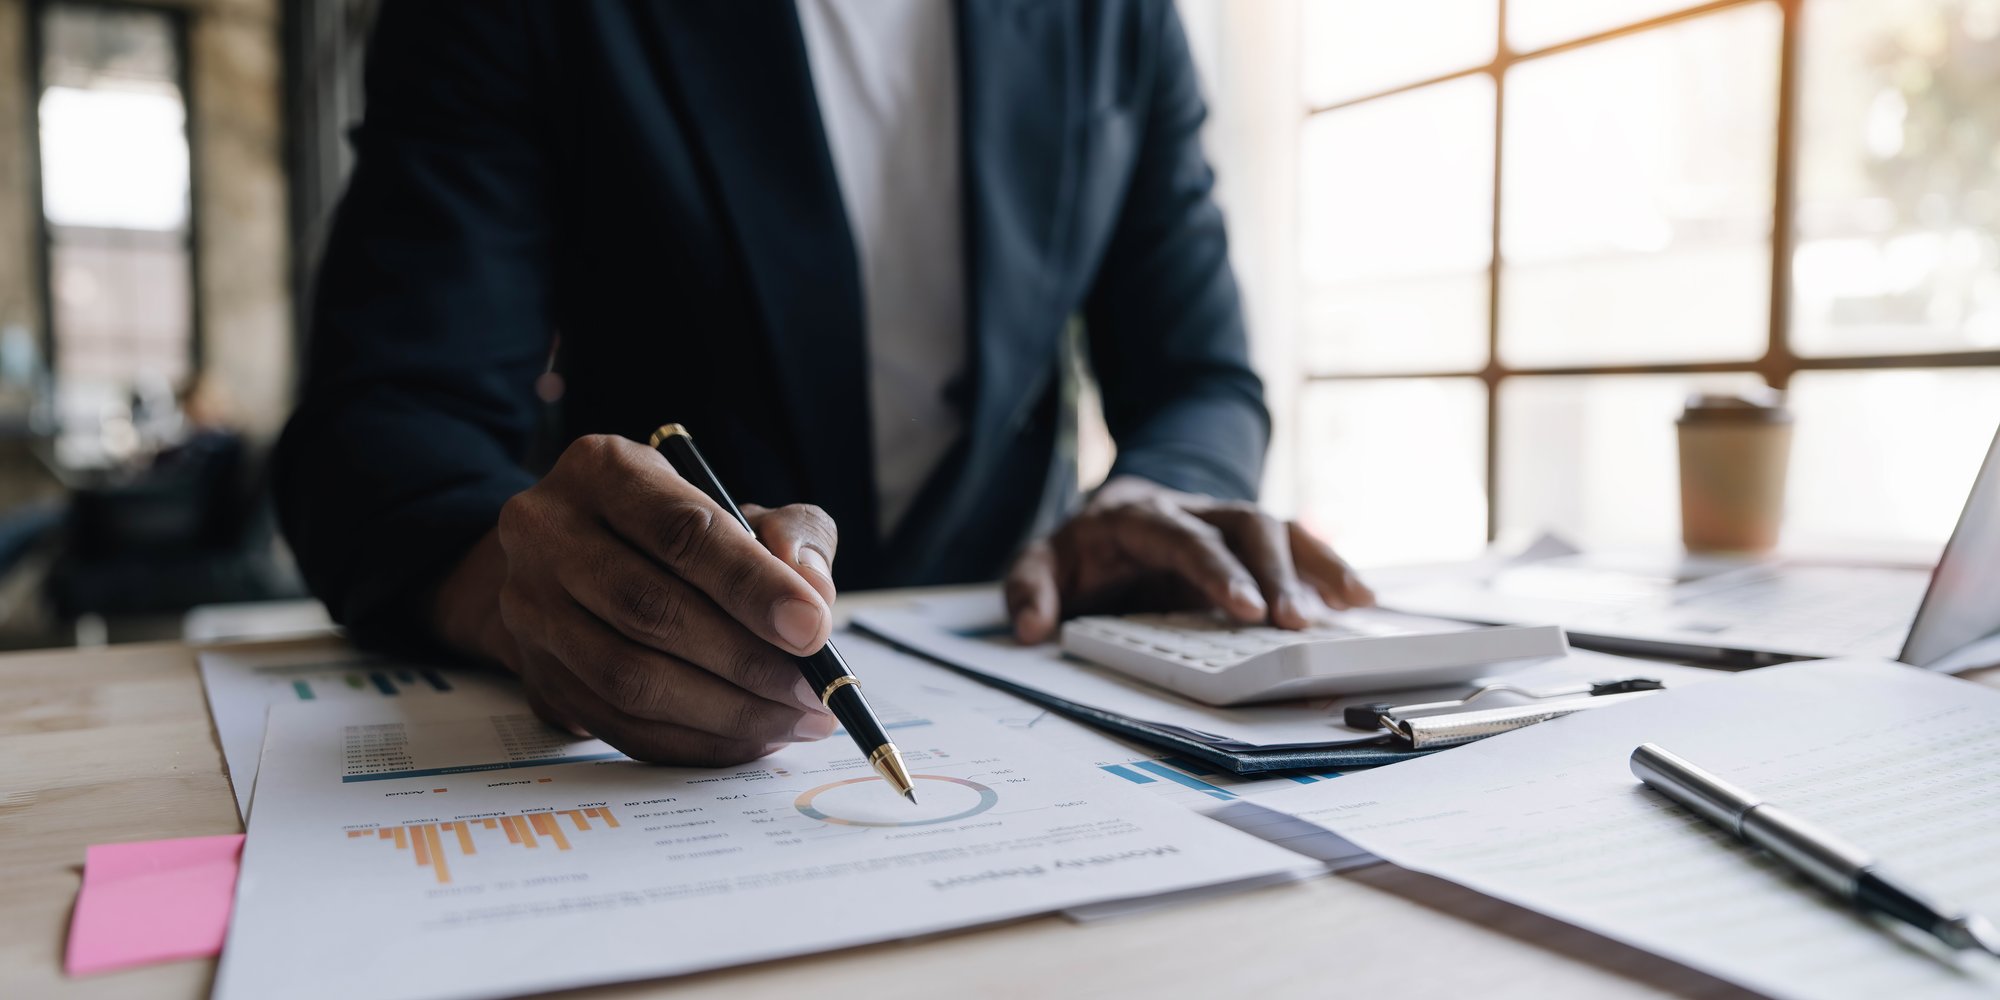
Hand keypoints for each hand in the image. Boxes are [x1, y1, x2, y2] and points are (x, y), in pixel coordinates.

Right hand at [431, 435, 840, 765]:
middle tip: (813, 688)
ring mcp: (531, 611)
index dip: (752, 584)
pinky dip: (695, 741)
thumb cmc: (673, 531)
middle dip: (747, 660)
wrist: (574, 560)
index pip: (681, 531)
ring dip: (726, 712)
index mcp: (603, 471)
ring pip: (630, 679)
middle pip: (650, 610)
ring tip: (795, 718)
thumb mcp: (738, 505)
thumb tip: (813, 592)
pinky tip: (751, 736)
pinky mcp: (538, 677)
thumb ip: (791, 534)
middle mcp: (548, 534)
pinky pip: (621, 726)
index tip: (814, 628)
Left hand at [1004, 476, 1373, 643]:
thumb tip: (1034, 626)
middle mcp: (1192, 510)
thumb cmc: (1082, 551)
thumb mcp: (1041, 564)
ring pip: (1279, 527)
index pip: (1184, 536)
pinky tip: (1358, 598)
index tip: (1246, 608)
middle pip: (1245, 524)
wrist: (1106, 518)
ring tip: (1352, 604)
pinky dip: (1327, 567)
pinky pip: (1295, 545)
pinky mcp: (1249, 542)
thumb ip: (1030, 589)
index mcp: (1140, 515)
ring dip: (1316, 565)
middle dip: (1275, 571)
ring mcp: (1225, 522)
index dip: (1217, 569)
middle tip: (1295, 624)